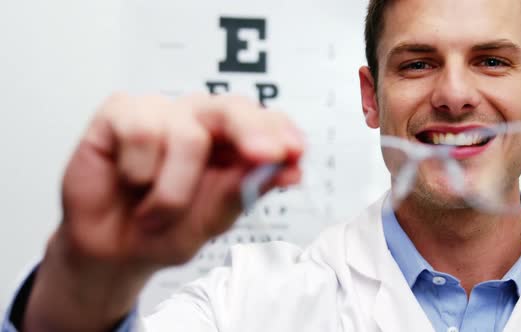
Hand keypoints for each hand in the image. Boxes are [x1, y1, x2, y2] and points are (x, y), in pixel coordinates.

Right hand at [23, 93, 303, 331]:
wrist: (111, 251)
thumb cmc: (164, 231)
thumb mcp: (211, 221)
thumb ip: (243, 191)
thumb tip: (288, 170)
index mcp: (229, 143)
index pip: (264, 123)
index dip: (281, 133)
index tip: (295, 153)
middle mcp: (199, 121)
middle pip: (233, 108)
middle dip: (253, 132)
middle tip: (267, 154)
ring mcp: (161, 113)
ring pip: (186, 134)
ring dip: (171, 191)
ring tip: (155, 213)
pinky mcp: (121, 112)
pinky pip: (141, 132)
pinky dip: (138, 171)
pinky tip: (130, 181)